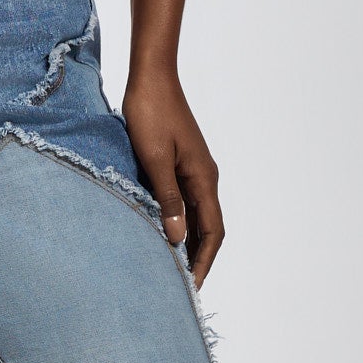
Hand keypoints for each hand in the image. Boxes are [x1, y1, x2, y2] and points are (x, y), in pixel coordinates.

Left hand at [122, 66, 224, 284]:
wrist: (150, 77)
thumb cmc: (150, 113)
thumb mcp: (154, 159)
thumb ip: (167, 199)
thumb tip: (177, 238)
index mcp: (203, 178)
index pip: (212, 231)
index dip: (203, 261)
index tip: (191, 286)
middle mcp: (204, 177)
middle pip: (208, 228)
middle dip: (196, 257)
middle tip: (180, 285)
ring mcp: (193, 170)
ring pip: (196, 215)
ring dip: (186, 241)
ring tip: (169, 266)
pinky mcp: (180, 163)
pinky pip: (184, 201)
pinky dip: (176, 221)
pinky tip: (160, 231)